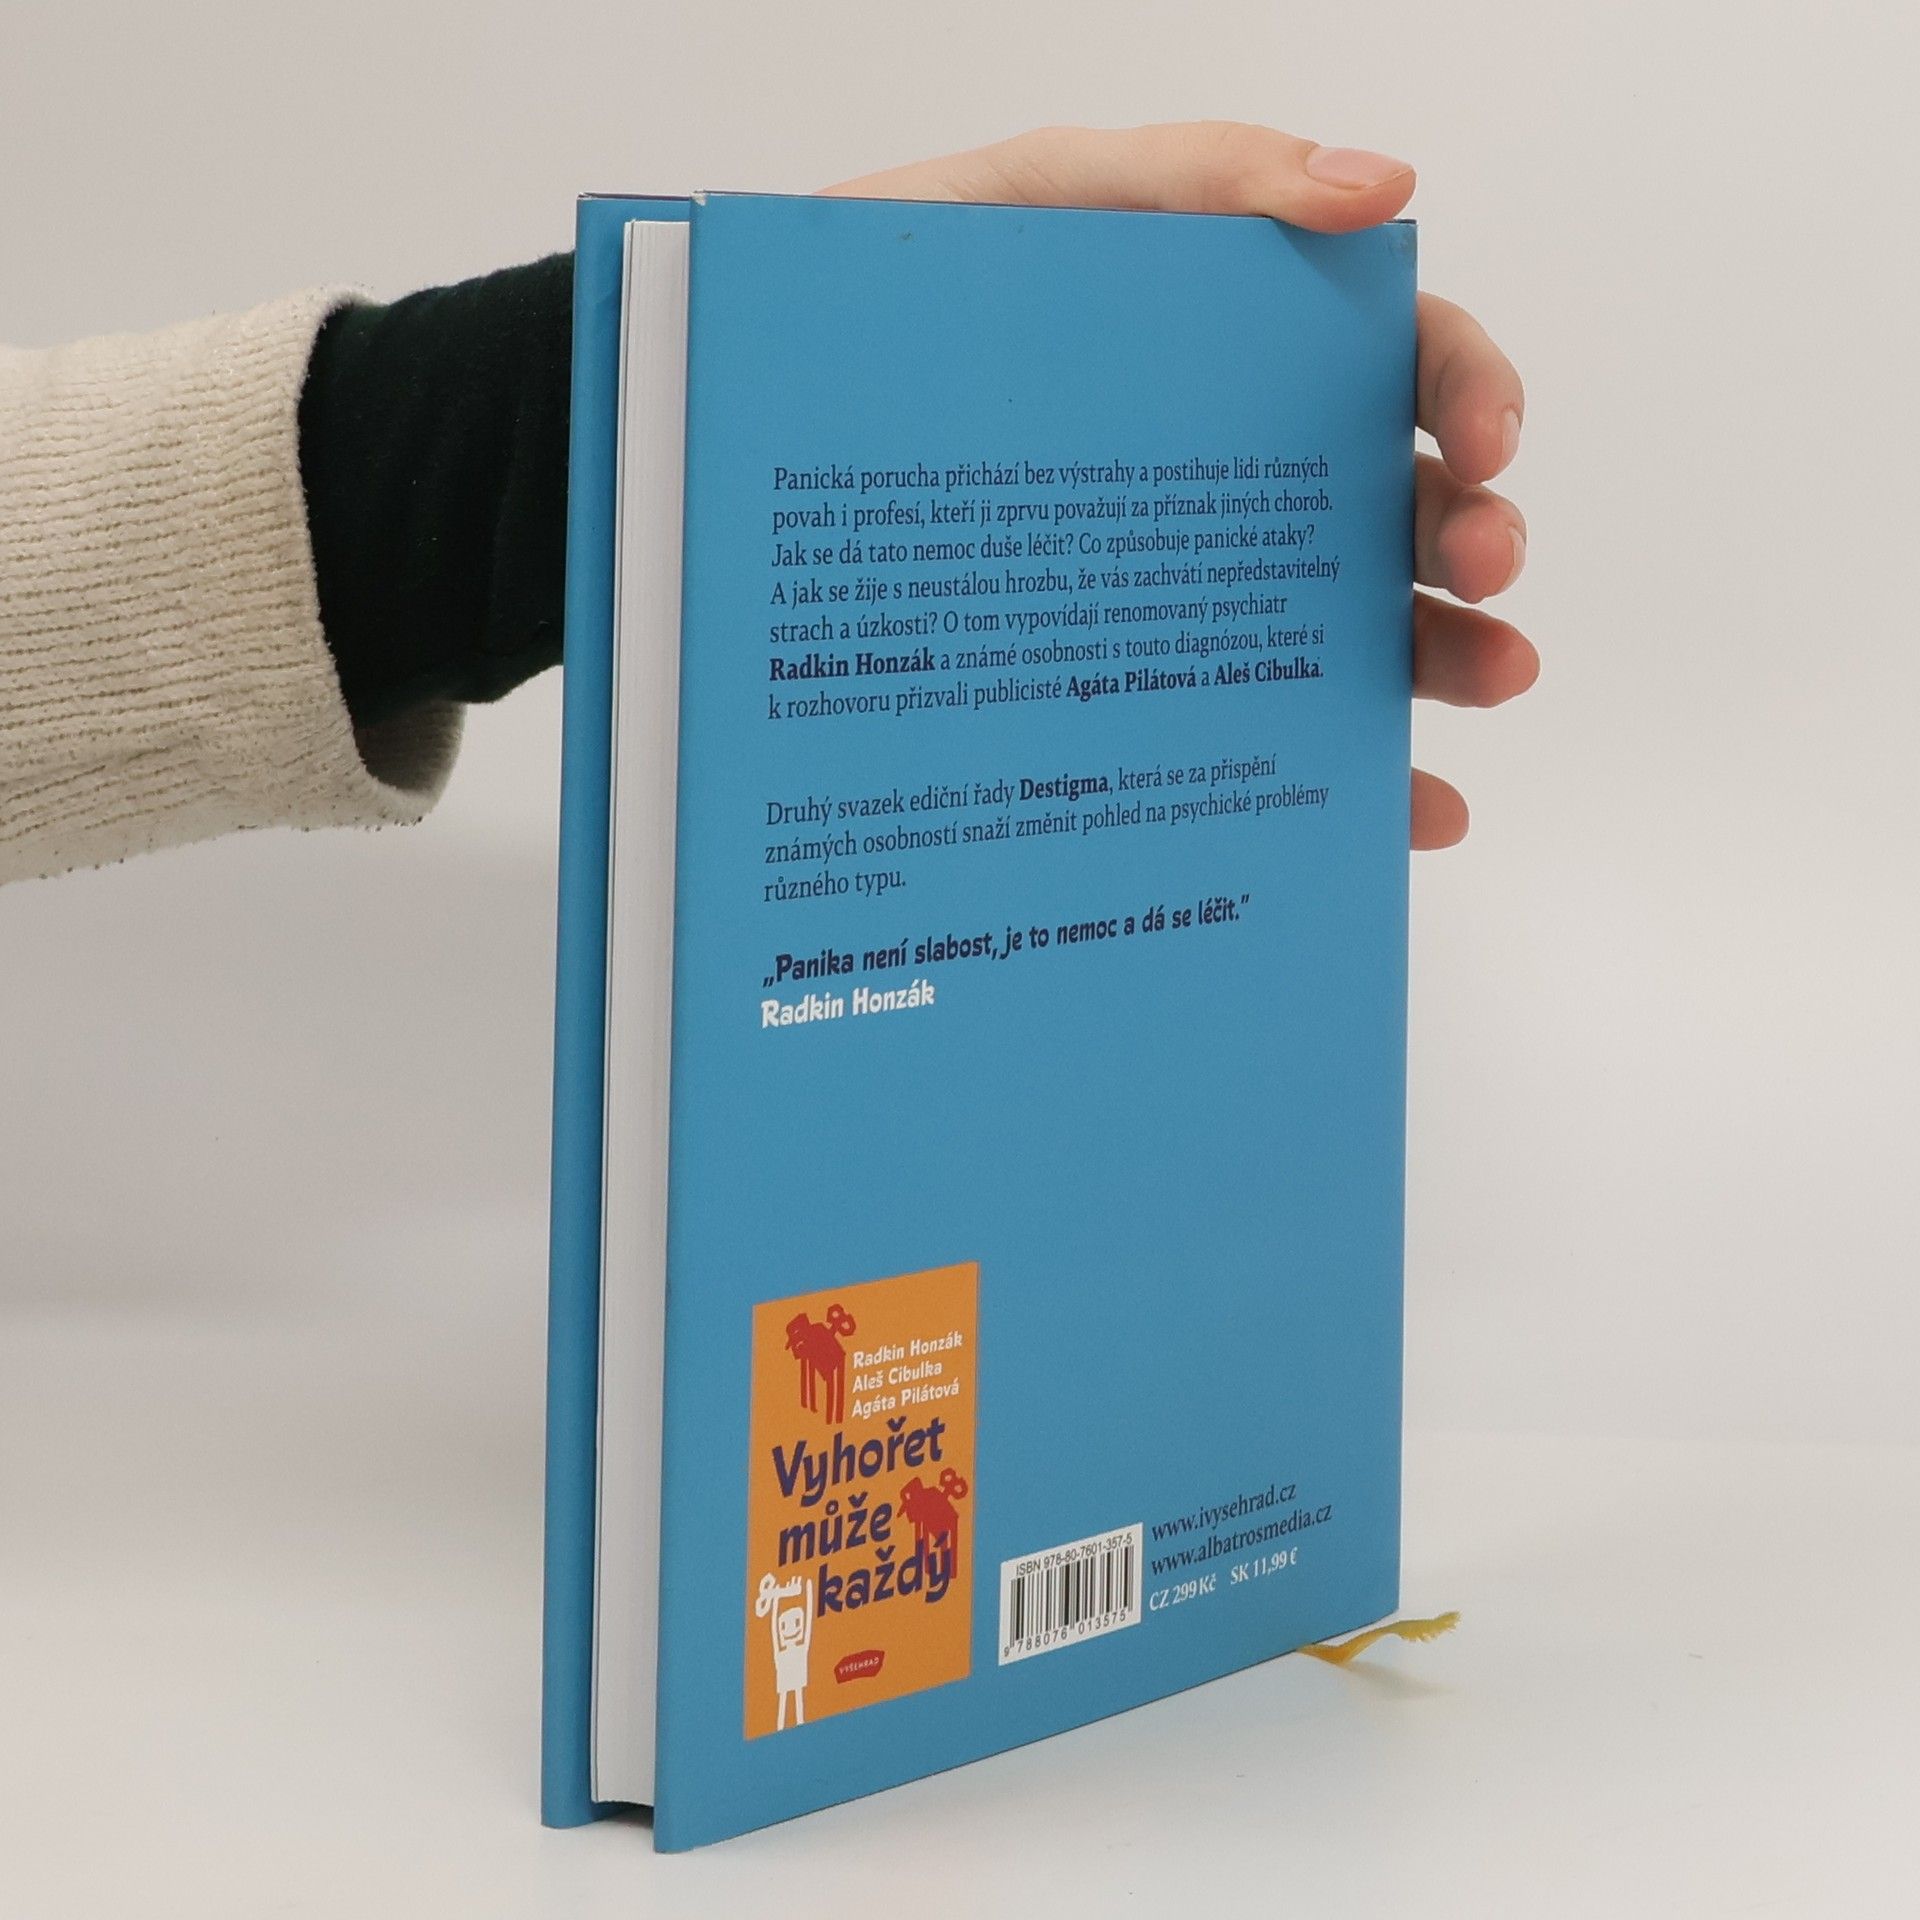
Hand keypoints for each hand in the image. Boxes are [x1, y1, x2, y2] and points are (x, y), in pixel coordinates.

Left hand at [825, 123, 1535, 850]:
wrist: (762, 419)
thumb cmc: (895, 303)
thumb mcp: (1037, 203)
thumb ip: (1202, 177)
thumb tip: (1381, 184)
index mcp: (1233, 354)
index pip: (1390, 360)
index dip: (1467, 391)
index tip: (1488, 445)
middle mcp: (1231, 477)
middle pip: (1396, 501)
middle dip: (1473, 535)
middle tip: (1488, 577)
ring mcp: (1189, 590)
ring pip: (1356, 626)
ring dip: (1449, 655)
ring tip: (1488, 679)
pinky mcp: (1138, 687)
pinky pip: (1263, 737)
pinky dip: (1358, 779)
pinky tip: (1408, 815)